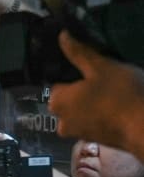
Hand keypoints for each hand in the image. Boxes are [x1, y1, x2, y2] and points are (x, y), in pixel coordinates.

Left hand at [50, 31, 143, 157]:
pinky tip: (119, 106)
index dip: (76, 75)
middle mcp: (61, 121)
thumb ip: (79, 52)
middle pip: (70, 98)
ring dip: (94, 102)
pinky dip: (103, 114)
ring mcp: (78, 134)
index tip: (94, 70)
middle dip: (85, 89)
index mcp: (57, 102)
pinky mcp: (95, 140)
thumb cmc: (120, 94)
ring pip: (83, 110)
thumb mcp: (101, 66)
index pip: (59, 83)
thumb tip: (61, 36)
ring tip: (115, 92)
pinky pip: (94, 121)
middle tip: (107, 80)